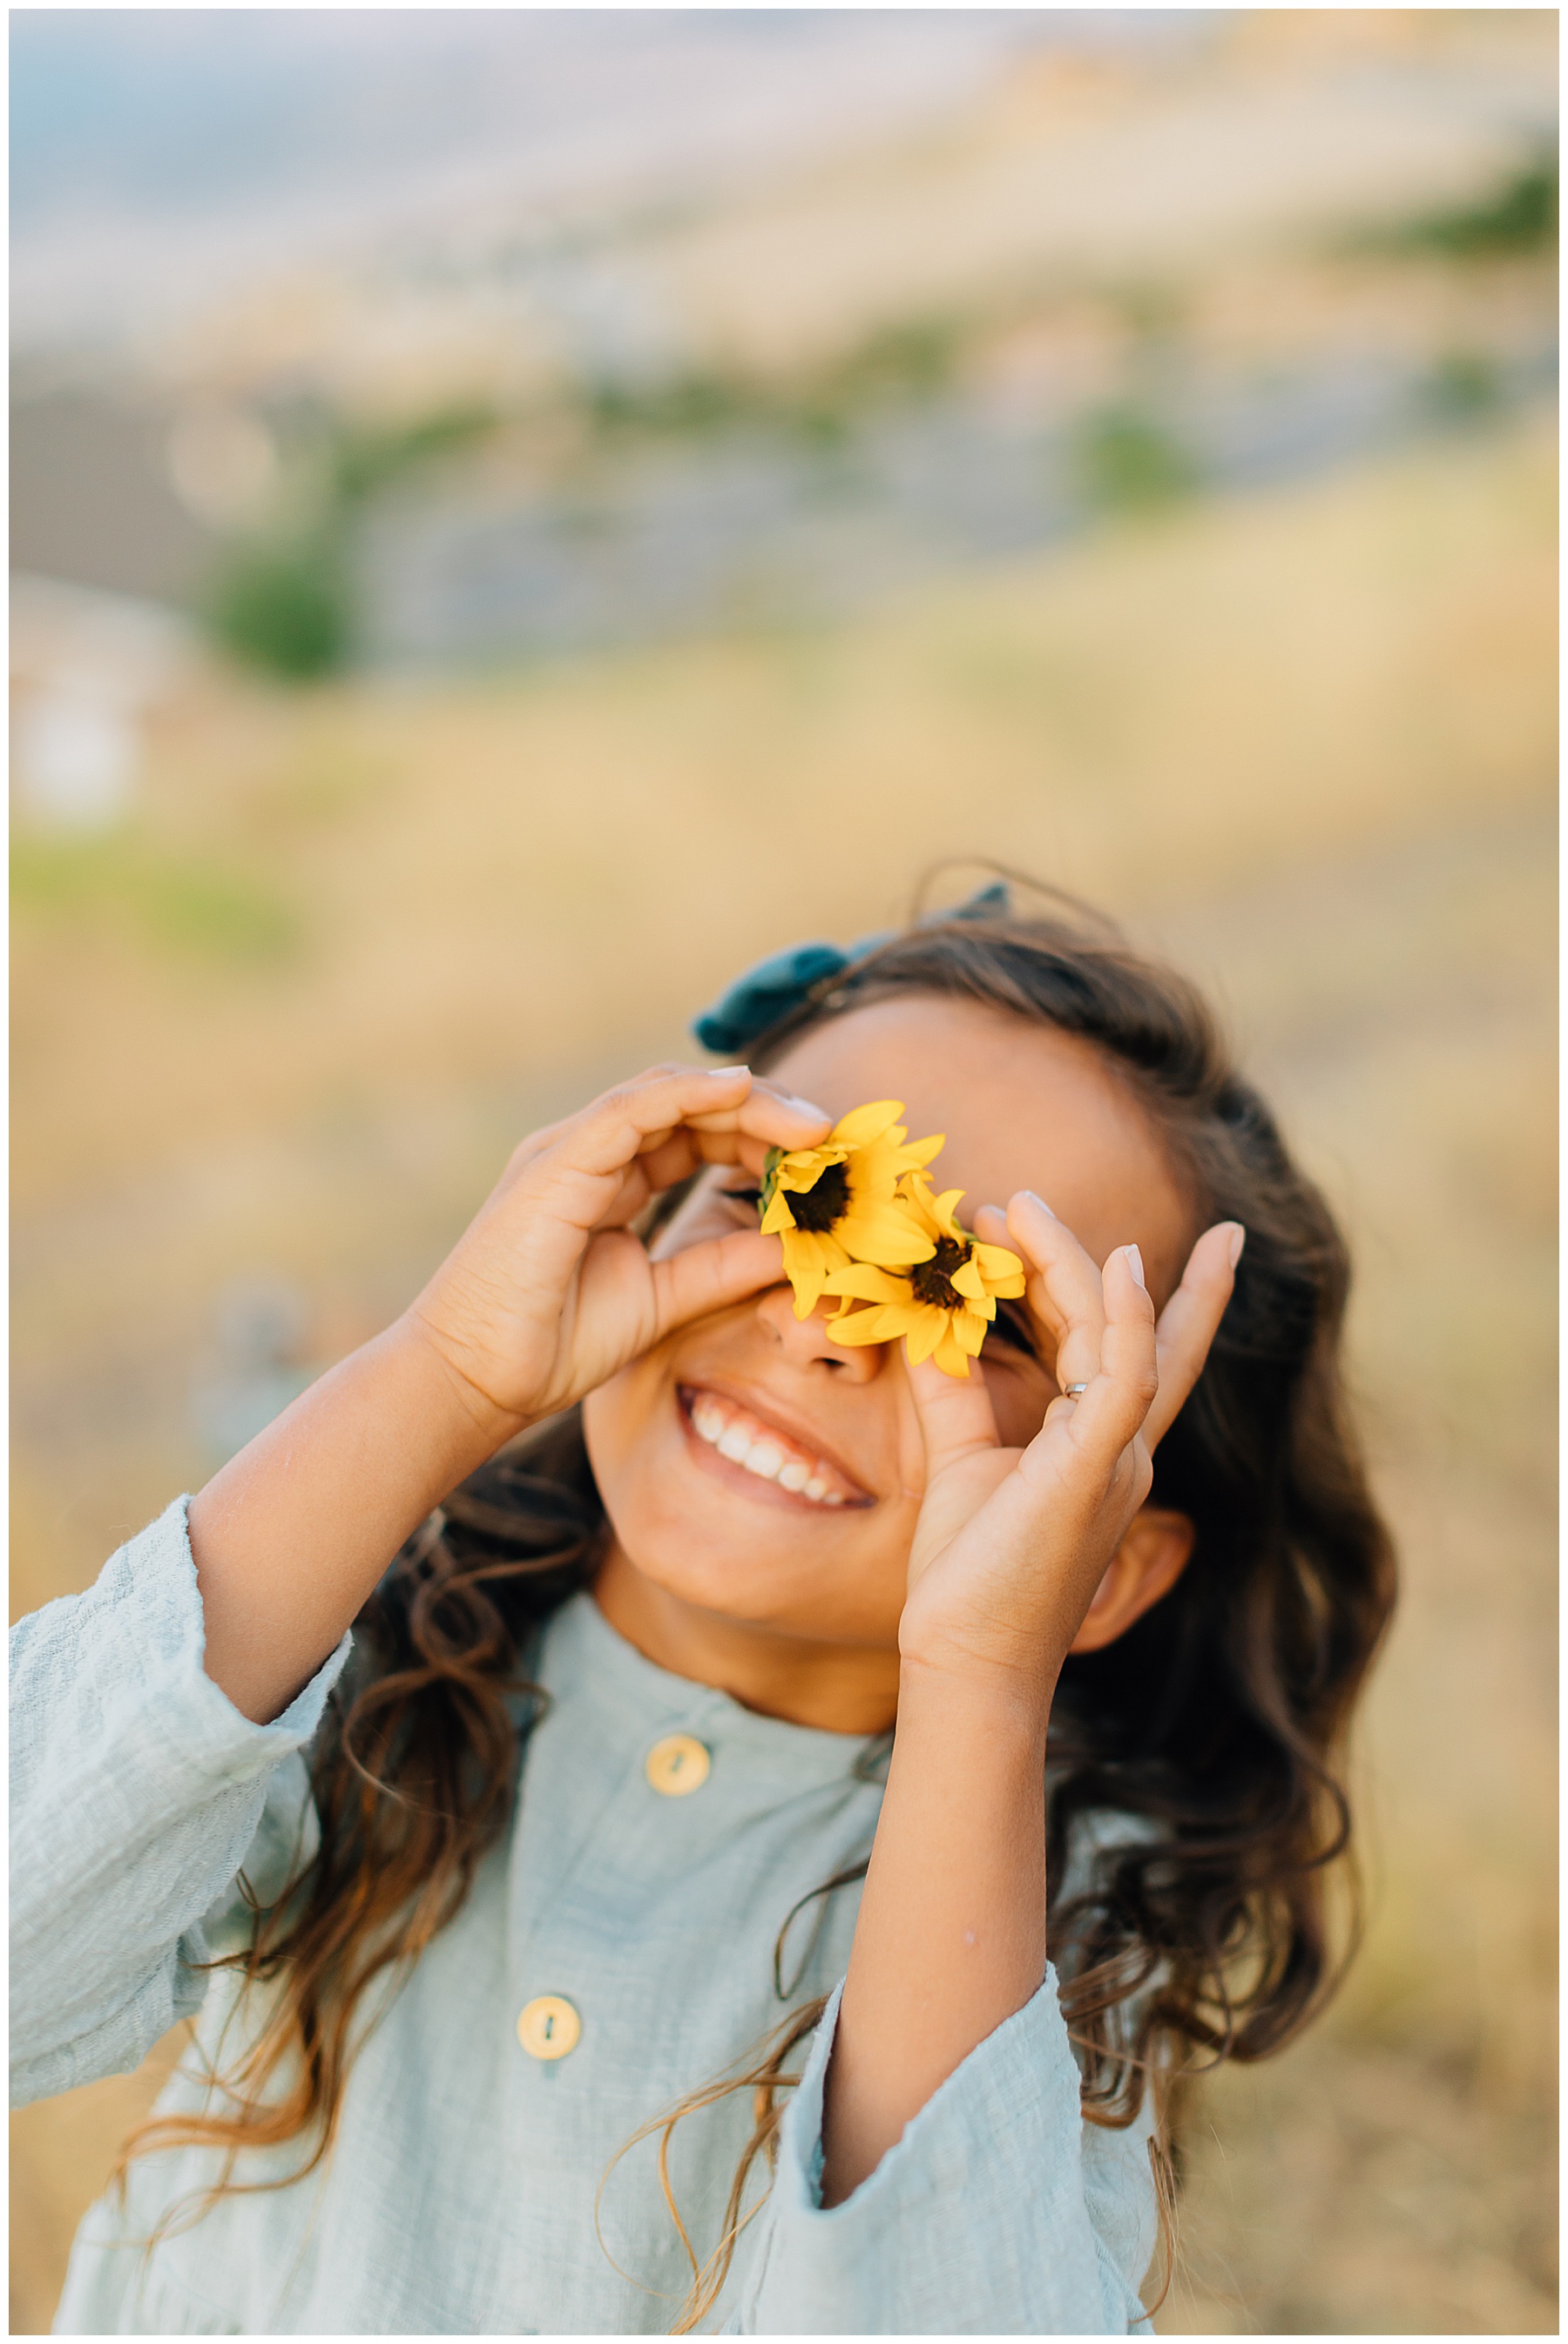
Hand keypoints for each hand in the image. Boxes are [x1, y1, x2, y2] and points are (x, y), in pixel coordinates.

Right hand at [403, 1064, 828, 1431]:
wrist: (475, 1378)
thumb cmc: (551, 1344)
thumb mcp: (663, 1300)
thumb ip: (722, 1266)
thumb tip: (791, 1247)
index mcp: (609, 1179)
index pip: (697, 1133)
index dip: (762, 1138)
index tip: (824, 1161)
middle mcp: (589, 1152)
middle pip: (692, 1105)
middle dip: (766, 1112)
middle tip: (832, 1135)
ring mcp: (569, 1150)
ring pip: (670, 1093)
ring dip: (746, 1099)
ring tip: (809, 1124)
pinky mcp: (555, 1162)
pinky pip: (632, 1108)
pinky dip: (690, 1093)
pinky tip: (744, 1092)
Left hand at [896, 1194, 1240, 1700]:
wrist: (963, 1660)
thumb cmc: (968, 1575)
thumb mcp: (958, 1458)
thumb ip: (952, 1385)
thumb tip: (925, 1315)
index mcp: (1100, 1447)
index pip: (1149, 1353)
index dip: (1171, 1293)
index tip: (1199, 1235)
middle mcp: (1124, 1447)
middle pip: (1131, 1327)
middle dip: (1092, 1255)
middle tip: (1021, 1197)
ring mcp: (1118, 1457)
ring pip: (1121, 1333)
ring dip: (1075, 1262)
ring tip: (1018, 1206)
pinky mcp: (1096, 1469)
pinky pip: (1131, 1376)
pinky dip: (1128, 1314)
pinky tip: (1117, 1263)